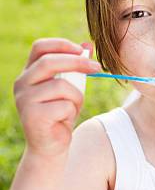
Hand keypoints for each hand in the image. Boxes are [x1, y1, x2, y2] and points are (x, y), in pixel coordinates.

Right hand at [13, 38, 100, 158]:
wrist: (52, 146)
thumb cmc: (61, 113)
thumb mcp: (72, 86)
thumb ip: (76, 66)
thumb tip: (88, 44)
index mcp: (29, 72)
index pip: (40, 47)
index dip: (62, 44)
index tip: (83, 50)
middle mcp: (22, 83)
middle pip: (50, 62)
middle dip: (77, 62)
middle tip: (97, 68)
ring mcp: (24, 100)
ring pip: (62, 86)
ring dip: (77, 97)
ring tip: (72, 108)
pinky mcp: (32, 116)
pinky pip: (63, 105)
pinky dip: (71, 111)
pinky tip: (64, 120)